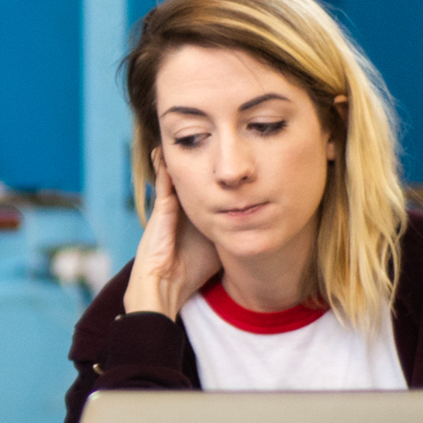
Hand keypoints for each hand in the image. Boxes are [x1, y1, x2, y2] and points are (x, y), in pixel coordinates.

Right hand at [123, 149, 219, 319]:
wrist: (166, 285)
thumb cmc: (192, 272)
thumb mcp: (220, 247)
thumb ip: (234, 234)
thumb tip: (261, 225)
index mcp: (197, 216)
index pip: (210, 189)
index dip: (218, 177)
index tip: (229, 159)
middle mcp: (183, 209)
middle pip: (195, 178)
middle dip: (199, 161)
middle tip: (206, 139)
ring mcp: (170, 208)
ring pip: (177, 176)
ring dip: (180, 158)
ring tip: (181, 137)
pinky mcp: (161, 210)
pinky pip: (164, 183)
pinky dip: (163, 167)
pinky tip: (163, 151)